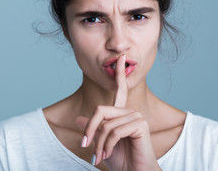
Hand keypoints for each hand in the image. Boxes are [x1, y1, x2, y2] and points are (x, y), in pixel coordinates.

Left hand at [75, 54, 160, 170]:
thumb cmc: (120, 159)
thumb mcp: (101, 142)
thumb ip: (92, 129)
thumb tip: (77, 118)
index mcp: (121, 113)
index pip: (120, 89)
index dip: (120, 73)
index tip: (121, 58)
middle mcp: (129, 112)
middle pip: (100, 110)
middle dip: (90, 129)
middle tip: (86, 146)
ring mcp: (136, 117)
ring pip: (106, 124)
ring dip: (99, 143)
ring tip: (99, 155)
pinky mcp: (140, 125)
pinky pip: (115, 130)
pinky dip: (107, 144)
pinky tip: (108, 153)